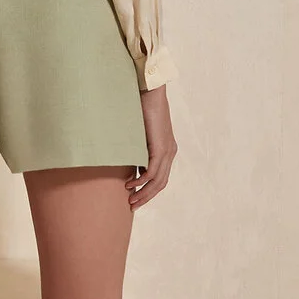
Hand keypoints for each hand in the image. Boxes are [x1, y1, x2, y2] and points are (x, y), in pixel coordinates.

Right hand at [125, 84, 176, 209]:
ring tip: (130, 200)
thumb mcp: (139, 134)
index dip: (148, 190)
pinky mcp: (161, 148)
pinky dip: (141, 181)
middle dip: (146, 197)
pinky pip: (152, 171)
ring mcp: (167, 150)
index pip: (160, 177)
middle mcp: (170, 152)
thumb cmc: (140, 108)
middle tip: (132, 205)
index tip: (135, 198)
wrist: (149, 92)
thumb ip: (137, 149)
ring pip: (158, 181)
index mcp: (167, 149)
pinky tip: (130, 184)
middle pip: (161, 183)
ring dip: (143, 193)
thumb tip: (128, 162)